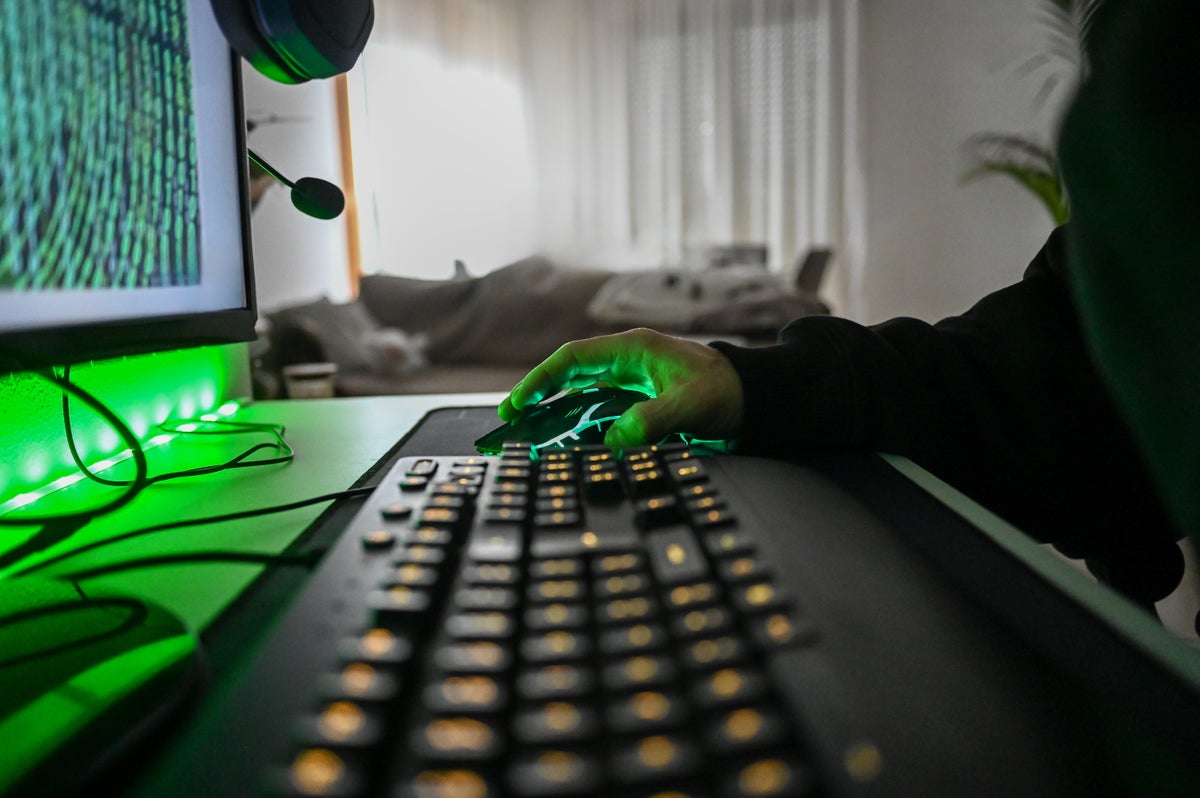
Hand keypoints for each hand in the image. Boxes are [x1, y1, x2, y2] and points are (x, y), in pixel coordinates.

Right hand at [498, 328, 744, 449]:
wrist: (757, 398)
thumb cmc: (728, 391)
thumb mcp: (690, 405)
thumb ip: (652, 421)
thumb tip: (616, 440)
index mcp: (633, 350)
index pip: (573, 358)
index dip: (541, 379)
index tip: (519, 402)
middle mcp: (627, 362)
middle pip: (570, 375)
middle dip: (539, 395)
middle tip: (511, 420)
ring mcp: (632, 382)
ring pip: (582, 393)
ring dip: (557, 412)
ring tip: (531, 434)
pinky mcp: (640, 401)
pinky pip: (601, 410)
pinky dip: (581, 425)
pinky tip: (569, 443)